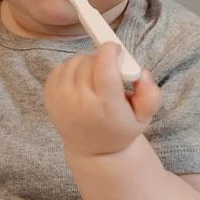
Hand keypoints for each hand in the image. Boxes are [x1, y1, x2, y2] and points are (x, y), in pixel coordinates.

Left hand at [44, 42, 160, 157]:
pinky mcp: (49, 95)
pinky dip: (73, 68)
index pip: (104, 66)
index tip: (116, 50)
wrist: (92, 149)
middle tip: (109, 69)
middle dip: (101, 59)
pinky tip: (81, 81)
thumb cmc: (119, 128)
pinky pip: (61, 67)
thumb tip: (140, 72)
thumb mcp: (144, 117)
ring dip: (87, 62)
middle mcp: (80, 102)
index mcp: (106, 106)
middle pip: (90, 61)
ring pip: (75, 61)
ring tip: (95, 77)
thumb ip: (150, 94)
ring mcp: (61, 98)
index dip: (110, 51)